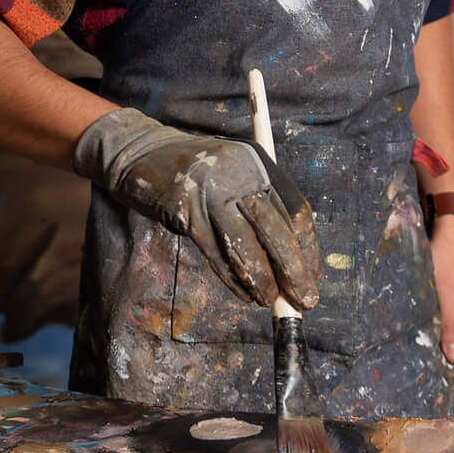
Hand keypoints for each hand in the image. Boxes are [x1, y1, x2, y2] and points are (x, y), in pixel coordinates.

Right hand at [74, 108, 320, 311]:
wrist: (142, 150)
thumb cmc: (196, 171)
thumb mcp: (234, 176)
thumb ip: (260, 208)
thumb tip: (290, 264)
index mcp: (260, 162)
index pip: (296, 211)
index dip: (306, 249)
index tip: (312, 277)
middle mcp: (240, 173)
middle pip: (275, 229)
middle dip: (292, 270)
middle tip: (303, 300)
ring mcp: (211, 191)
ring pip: (244, 245)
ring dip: (261, 279)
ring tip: (270, 302)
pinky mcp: (186, 211)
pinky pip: (215, 253)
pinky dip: (232, 278)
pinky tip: (245, 294)